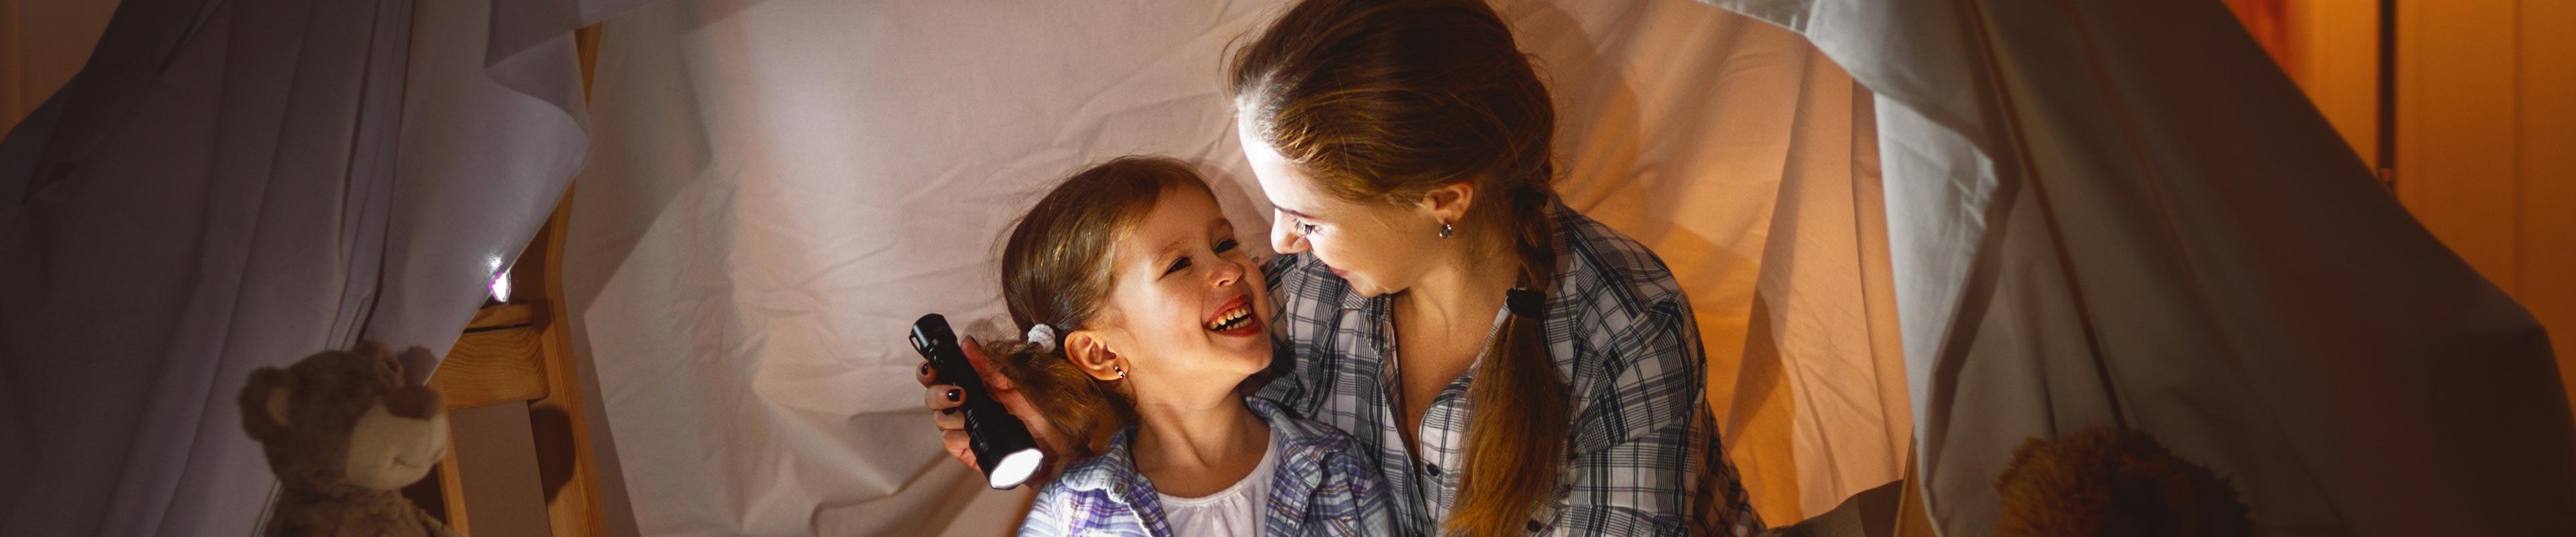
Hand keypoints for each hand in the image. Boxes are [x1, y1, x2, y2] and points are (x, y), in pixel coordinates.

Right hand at [919, 335, 1064, 485]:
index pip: (940, 375)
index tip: (931, 369)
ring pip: (940, 420)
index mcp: (974, 385)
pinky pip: (950, 442)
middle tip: (959, 394)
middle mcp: (965, 406)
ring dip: (953, 416)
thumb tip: (968, 345)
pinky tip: (974, 435)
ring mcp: (965, 429)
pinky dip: (960, 437)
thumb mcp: (1017, 385)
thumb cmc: (1039, 412)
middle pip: (933, 398)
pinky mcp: (968, 450)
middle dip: (938, 393)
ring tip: (976, 414)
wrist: (1056, 445)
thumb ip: (990, 368)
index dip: (929, 371)